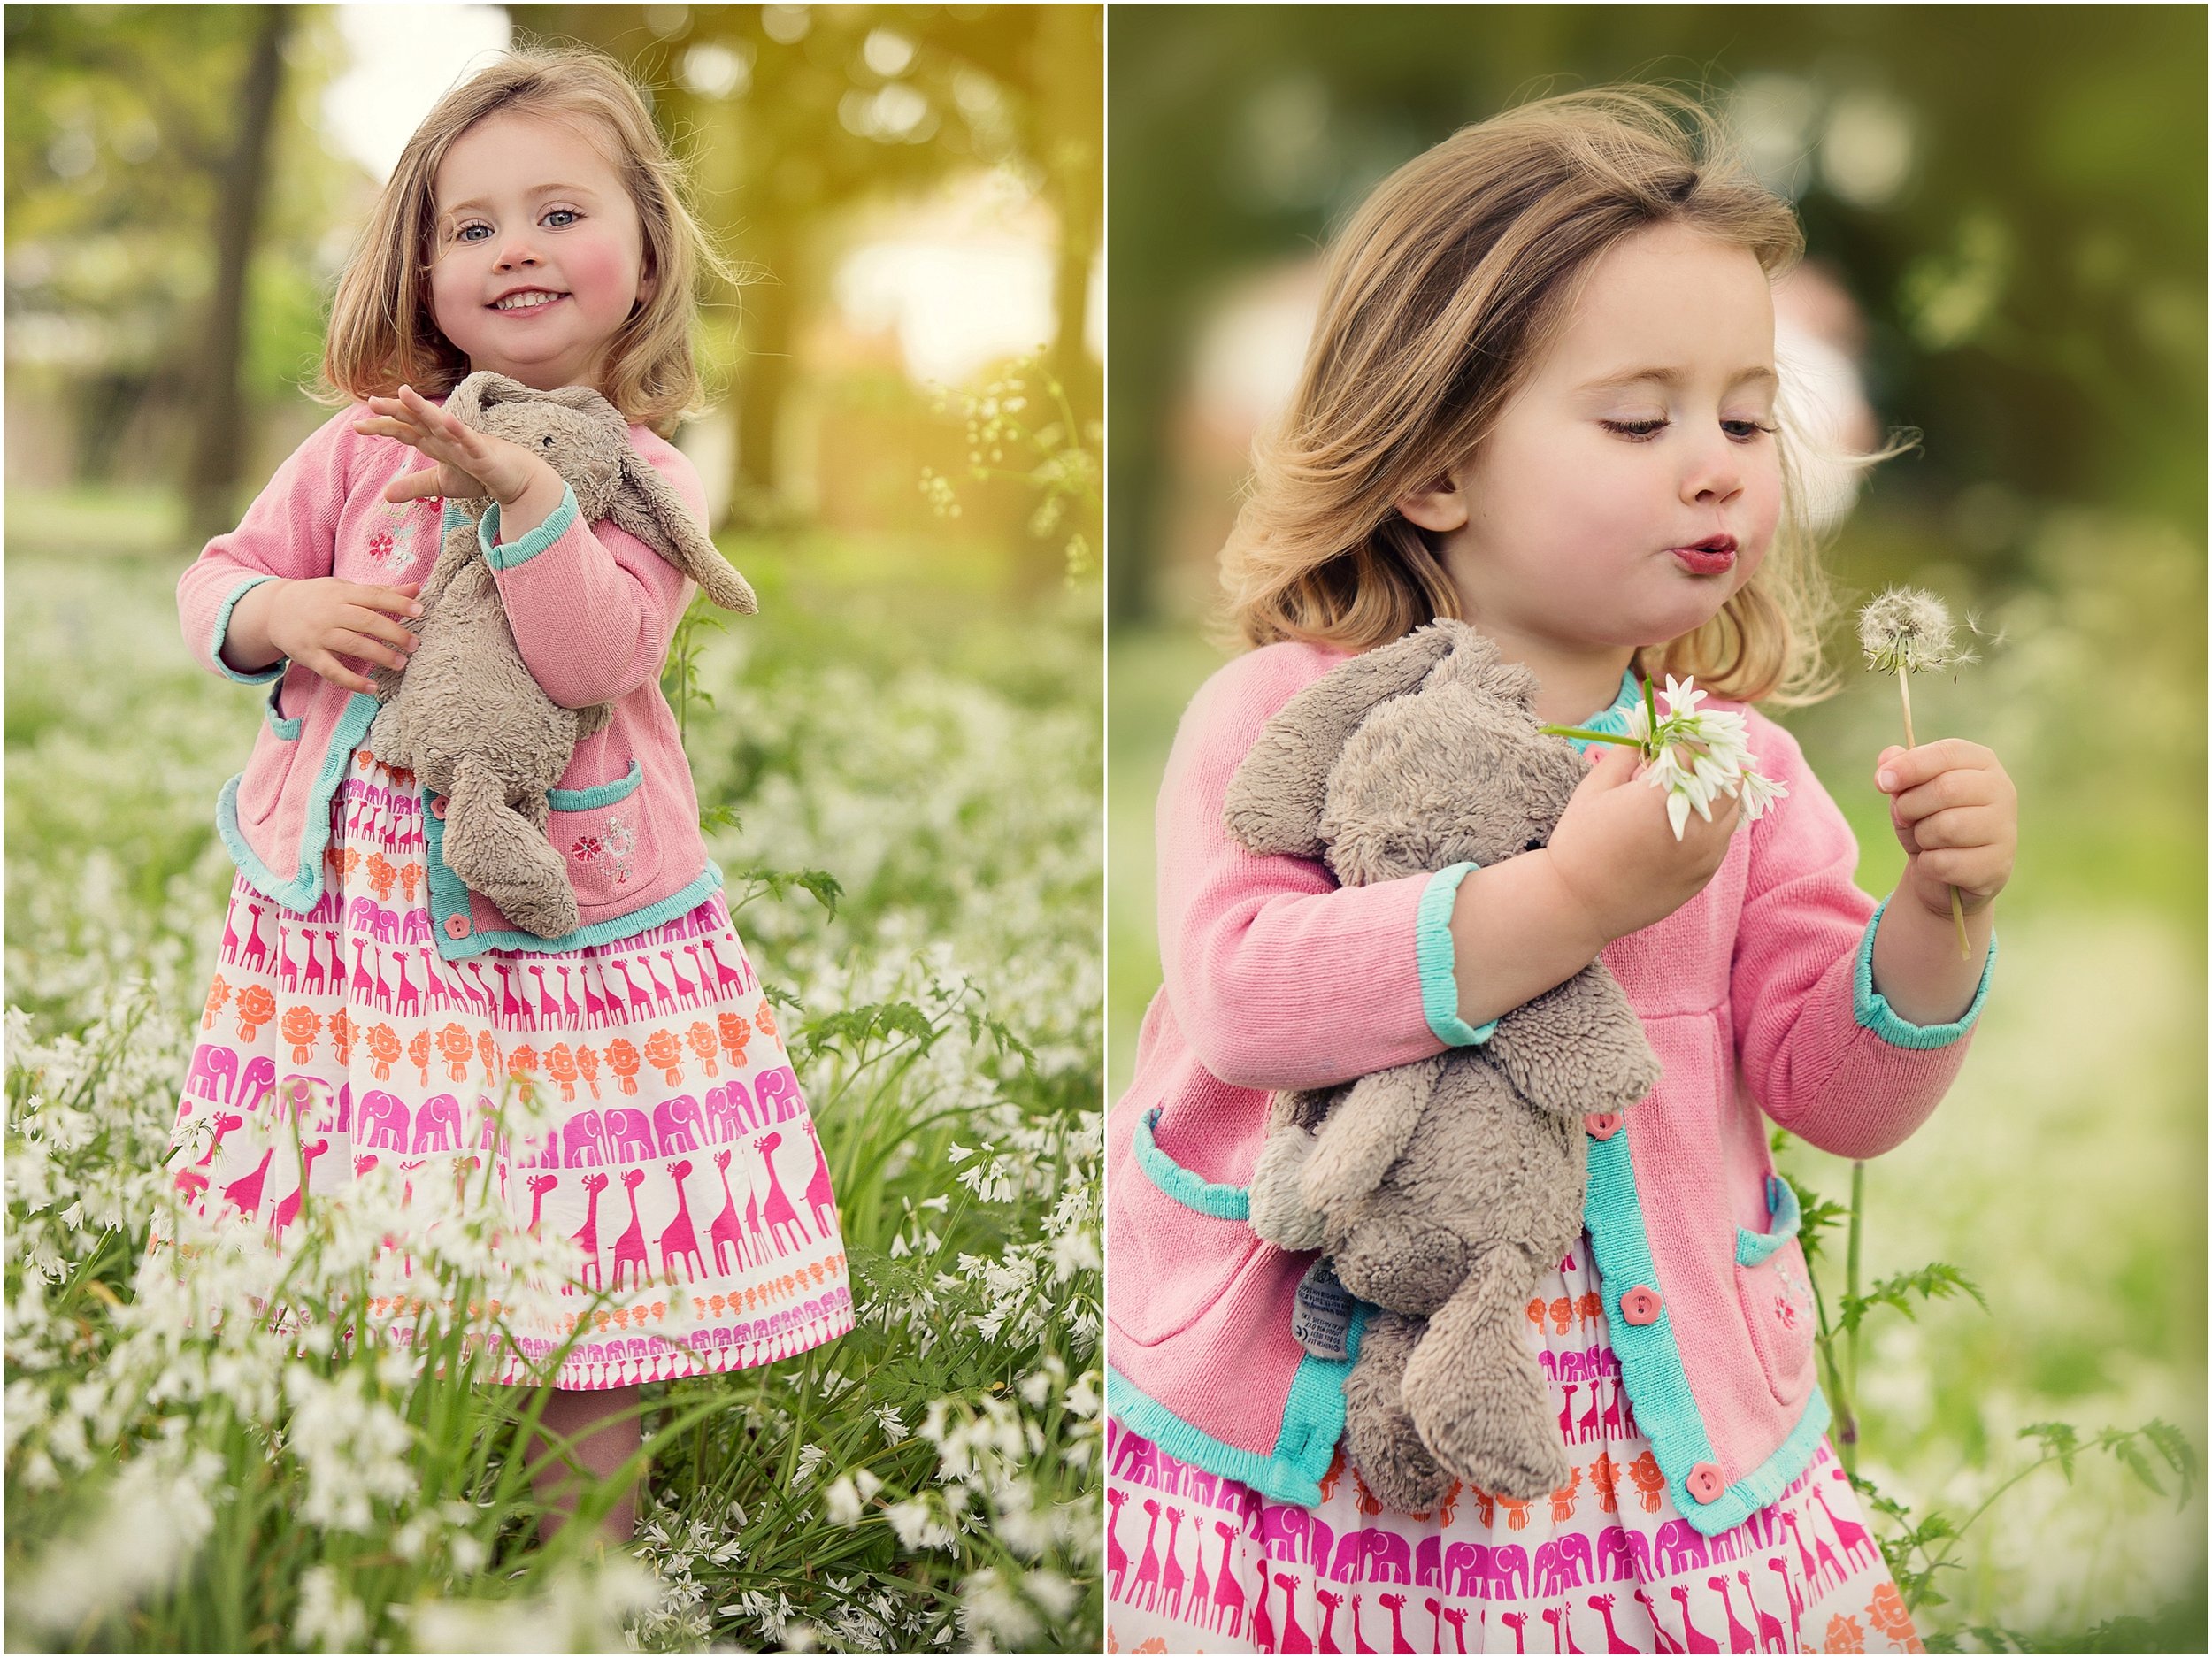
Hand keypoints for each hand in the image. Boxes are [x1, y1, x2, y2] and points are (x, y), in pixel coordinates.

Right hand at [264, 577, 424, 694]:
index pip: (374, 596)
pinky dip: (352, 681)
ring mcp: (318, 635)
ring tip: (401, 663)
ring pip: (352, 645)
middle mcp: (330, 613)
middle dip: (394, 633)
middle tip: (415, 644)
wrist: (273, 610)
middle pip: (366, 621)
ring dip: (379, 655)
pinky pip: (332, 671)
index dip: (397, 603)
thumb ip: (381, 592)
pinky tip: (371, 688)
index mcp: (342, 593)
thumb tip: (416, 588)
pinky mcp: (309, 656)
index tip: (420, 611)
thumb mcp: (346, 589)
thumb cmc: (319, 599)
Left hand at [352, 383, 553, 508]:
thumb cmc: (479, 476)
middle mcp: (446, 436)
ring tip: (404, 393)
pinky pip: (469, 439)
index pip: (403, 430)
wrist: (514, 479)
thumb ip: (414, 485)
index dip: (381, 426)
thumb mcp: (441, 483)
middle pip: (416, 420)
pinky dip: (458, 430)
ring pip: (440, 422)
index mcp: (434, 441)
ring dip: (422, 408)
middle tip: (370, 402)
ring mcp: (464, 441)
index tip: (356, 426)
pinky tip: (446, 420)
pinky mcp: (483, 451)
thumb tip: (385, 495)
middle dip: (395, 410)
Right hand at [1545, 740, 1741, 943]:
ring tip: (1687, 787)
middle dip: (1709, 761)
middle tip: (1684, 759)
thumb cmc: (1579, 844)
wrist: (1577, 905)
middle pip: (1730, 775)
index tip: (1666, 741)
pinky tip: (1686, 818)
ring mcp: (1706, 852)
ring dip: (1716, 789)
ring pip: (1734, 805)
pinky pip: (1724, 834)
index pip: (1696, 751)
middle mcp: (1696, 825)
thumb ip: (1627, 753)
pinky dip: (1714, 818)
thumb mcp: (1594, 788)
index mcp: (1665, 798)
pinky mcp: (1706, 873)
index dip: (1682, 740)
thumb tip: (1650, 732)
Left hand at [1875, 739, 2015, 920]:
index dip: (1910, 766)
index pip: (1947, 753)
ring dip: (1921, 837)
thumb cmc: (1929, 820)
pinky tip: (1938, 862)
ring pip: (1947, 828)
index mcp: (1981, 762)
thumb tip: (1888, 756)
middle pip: (1946, 789)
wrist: (1946, 872)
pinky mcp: (1997, 864)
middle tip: (1904, 817)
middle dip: (1910, 806)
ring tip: (1927, 840)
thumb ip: (1898, 770)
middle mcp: (2001, 790)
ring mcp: (2005, 828)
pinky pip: (1945, 863)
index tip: (1881, 782)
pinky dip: (1928, 864)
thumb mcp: (1909, 792)